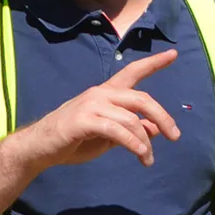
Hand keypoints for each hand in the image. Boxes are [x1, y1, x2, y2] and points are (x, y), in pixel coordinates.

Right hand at [21, 49, 181, 169]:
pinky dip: (132, 144)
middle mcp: (100, 94)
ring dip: (144, 143)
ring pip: (131, 119)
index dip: (153, 63)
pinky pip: (117, 131)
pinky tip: (140, 154)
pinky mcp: (84, 120)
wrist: (39, 147)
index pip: (132, 73)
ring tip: (147, 159)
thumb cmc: (71, 140)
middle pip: (141, 99)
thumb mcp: (107, 136)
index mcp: (106, 93)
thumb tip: (154, 129)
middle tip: (175, 136)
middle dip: (162, 117)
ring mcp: (91, 105)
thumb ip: (128, 129)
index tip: (173, 54)